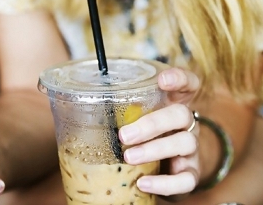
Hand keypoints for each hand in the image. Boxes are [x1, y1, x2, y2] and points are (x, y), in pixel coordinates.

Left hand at [118, 67, 200, 197]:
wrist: (169, 169)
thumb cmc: (146, 136)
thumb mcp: (136, 119)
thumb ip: (119, 111)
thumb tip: (70, 107)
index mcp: (174, 103)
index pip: (188, 83)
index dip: (179, 78)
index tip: (162, 80)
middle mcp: (187, 123)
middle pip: (181, 114)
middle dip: (152, 123)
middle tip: (124, 135)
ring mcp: (191, 149)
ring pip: (185, 143)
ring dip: (155, 150)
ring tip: (129, 158)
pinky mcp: (191, 173)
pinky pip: (186, 179)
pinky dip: (165, 183)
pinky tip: (143, 183)